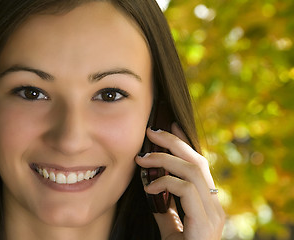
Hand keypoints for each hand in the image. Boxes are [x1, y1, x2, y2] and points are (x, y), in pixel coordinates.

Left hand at [135, 123, 224, 239]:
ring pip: (193, 170)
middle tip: (151, 131)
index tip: (168, 126)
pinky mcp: (206, 221)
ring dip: (165, 159)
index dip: (184, 143)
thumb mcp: (170, 228)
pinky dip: (165, 183)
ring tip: (142, 158)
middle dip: (174, 142)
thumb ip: (164, 209)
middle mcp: (214, 203)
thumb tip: (152, 191)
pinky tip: (148, 188)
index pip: (198, 164)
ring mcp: (213, 212)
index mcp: (208, 202)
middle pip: (197, 161)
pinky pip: (186, 190)